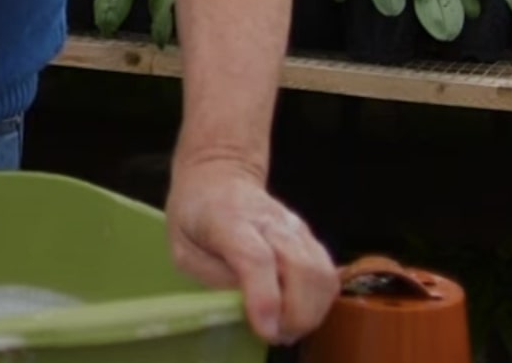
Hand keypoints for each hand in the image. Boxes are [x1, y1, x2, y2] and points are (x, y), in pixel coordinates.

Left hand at [165, 157, 336, 344]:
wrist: (220, 177)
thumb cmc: (196, 216)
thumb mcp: (183, 248)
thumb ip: (211, 276)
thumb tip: (243, 302)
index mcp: (230, 221)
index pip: (256, 258)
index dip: (265, 297)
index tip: (266, 329)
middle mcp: (270, 222)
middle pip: (301, 269)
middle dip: (295, 315)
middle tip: (275, 334)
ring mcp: (295, 228)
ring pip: (322, 273)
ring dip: (311, 312)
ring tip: (286, 326)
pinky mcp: (309, 238)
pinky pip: (327, 275)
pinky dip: (320, 302)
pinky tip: (297, 310)